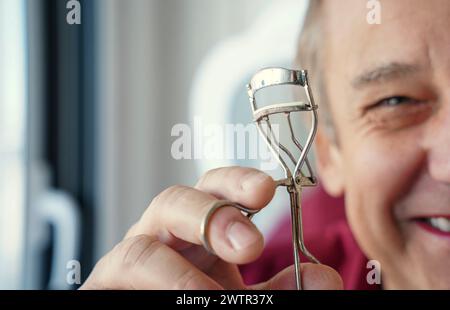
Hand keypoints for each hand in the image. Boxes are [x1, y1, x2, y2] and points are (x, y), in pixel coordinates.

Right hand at [80, 167, 342, 289]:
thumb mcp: (246, 297)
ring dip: (180, 276)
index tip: (267, 190)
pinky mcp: (100, 290)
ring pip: (139, 248)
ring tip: (213, 297)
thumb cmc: (201, 304)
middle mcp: (160, 235)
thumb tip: (327, 278)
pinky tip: (185, 302)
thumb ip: (283, 289)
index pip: (214, 189)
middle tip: (250, 244)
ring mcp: (126, 263)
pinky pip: (117, 281)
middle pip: (172, 200)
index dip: (236, 182)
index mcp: (197, 228)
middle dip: (210, 216)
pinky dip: (158, 294)